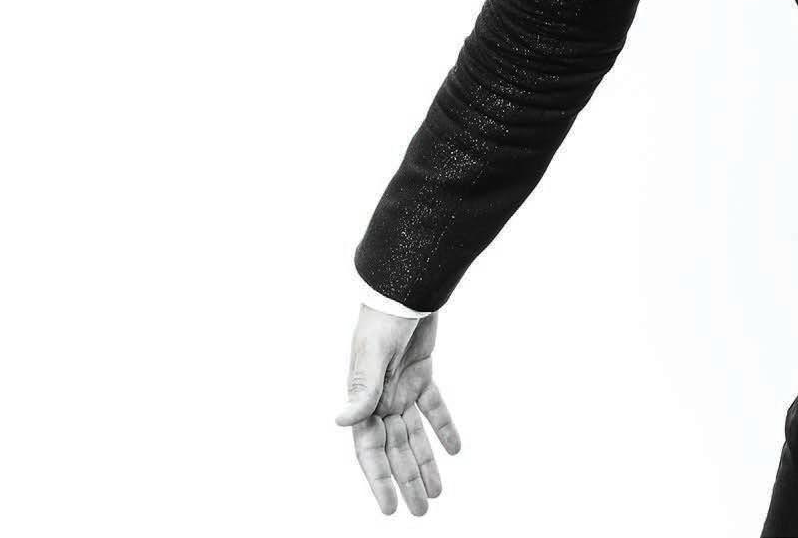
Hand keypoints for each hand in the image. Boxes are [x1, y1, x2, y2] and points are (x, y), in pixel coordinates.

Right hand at [335, 306, 460, 514]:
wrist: (406, 286)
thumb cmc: (383, 316)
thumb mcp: (372, 353)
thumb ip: (362, 388)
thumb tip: (342, 420)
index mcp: (364, 399)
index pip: (370, 450)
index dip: (379, 481)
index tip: (390, 509)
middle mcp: (381, 398)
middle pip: (395, 449)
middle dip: (407, 480)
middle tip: (421, 511)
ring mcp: (401, 387)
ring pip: (414, 434)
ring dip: (426, 460)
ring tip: (436, 492)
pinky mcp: (421, 372)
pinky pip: (432, 406)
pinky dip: (443, 427)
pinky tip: (455, 449)